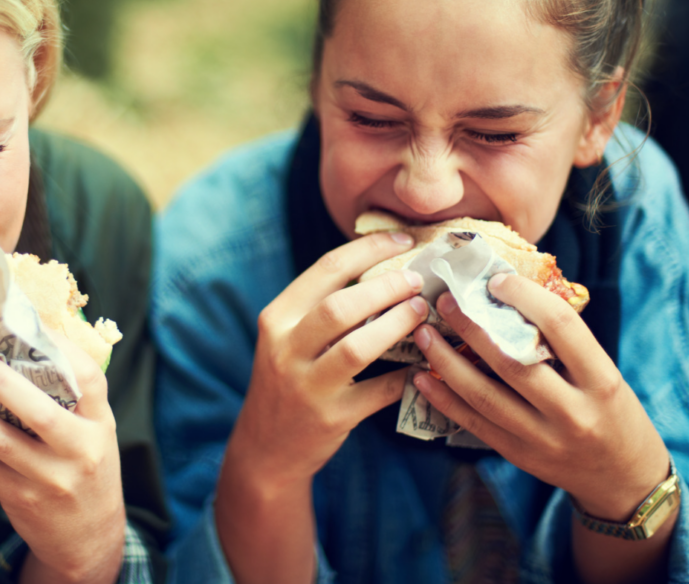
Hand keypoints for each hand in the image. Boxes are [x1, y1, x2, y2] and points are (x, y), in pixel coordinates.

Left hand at [0, 330, 124, 583]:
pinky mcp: (19, 497)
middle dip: (2, 382)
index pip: (90, 379)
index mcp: (100, 425)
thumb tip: (33, 338)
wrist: (87, 536)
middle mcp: (78, 451)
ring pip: (0, 440)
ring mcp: (48, 478)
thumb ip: (73, 394)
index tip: (29, 324)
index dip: (62, 348)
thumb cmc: (85, 467)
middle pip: (39, 412)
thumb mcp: (93, 430)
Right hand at [227, 231, 426, 493]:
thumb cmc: (287, 381)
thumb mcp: (287, 338)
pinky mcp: (330, 417)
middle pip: (340, 306)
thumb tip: (381, 266)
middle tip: (416, 280)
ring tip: (421, 312)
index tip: (402, 240)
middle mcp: (286, 349)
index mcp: (276, 319)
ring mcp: (307, 386)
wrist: (264, 448)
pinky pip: (378, 392)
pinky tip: (423, 363)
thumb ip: (319, 306)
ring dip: (396, 325)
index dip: (368, 249)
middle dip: (386, 287)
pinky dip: (404, 376)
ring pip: (357, 347)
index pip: (324, 270)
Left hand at [413, 274, 669, 520]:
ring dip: (446, 361)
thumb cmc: (611, 411)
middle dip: (472, 327)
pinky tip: (421, 377)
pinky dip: (443, 399)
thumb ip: (564, 344)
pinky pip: (473, 423)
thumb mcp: (604, 374)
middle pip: (512, 361)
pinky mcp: (518, 455)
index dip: (525, 297)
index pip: (561, 327)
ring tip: (423, 335)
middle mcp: (573, 412)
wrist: (624, 477)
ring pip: (484, 395)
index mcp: (601, 381)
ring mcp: (543, 438)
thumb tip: (509, 297)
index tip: (495, 281)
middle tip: (445, 301)